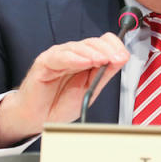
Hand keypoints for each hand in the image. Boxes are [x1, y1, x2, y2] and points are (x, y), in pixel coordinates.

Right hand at [0, 33, 128, 145]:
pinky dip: (74, 58)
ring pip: (78, 47)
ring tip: (104, 59)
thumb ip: (104, 74)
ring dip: (93, 53)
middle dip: (108, 50)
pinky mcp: (45, 62)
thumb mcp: (89, 90)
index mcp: (85, 58)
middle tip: (118, 58)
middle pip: (93, 43)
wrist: (37, 118)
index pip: (103, 43)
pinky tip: (85, 61)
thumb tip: (121, 58)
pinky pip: (60, 57)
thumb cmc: (59, 103)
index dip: (114, 47)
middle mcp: (73, 54)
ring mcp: (59, 56)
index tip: (123, 56)